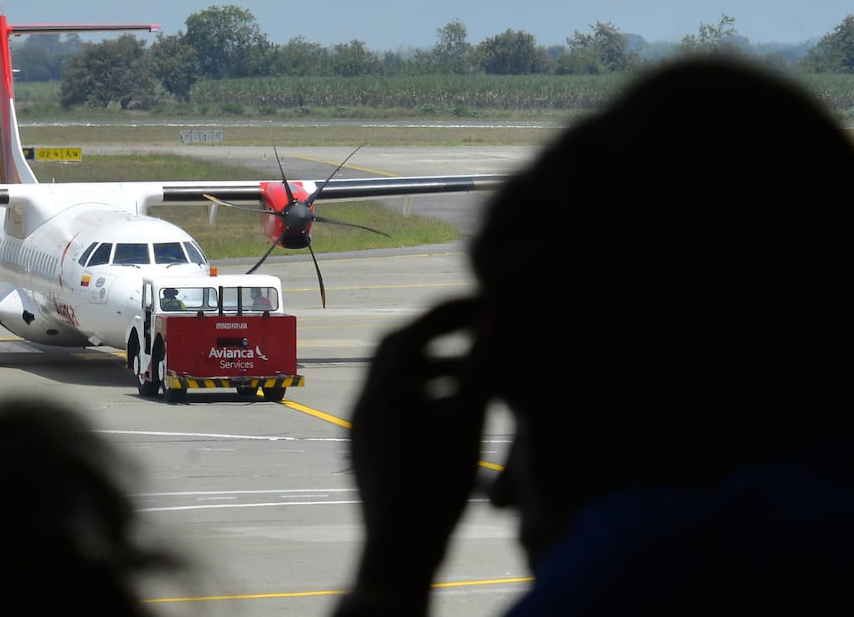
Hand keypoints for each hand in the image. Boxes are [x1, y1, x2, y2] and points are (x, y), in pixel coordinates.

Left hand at [344, 297, 489, 607]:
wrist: (400, 549)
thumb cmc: (438, 482)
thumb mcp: (468, 419)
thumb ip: (481, 365)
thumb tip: (493, 318)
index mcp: (388, 384)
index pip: (420, 327)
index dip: (454, 311)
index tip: (486, 304)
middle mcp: (366, 398)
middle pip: (397, 346)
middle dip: (435, 333)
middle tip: (470, 330)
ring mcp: (360, 425)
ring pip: (392, 378)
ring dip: (429, 366)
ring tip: (467, 373)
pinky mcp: (364, 449)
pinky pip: (390, 404)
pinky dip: (419, 394)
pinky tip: (447, 412)